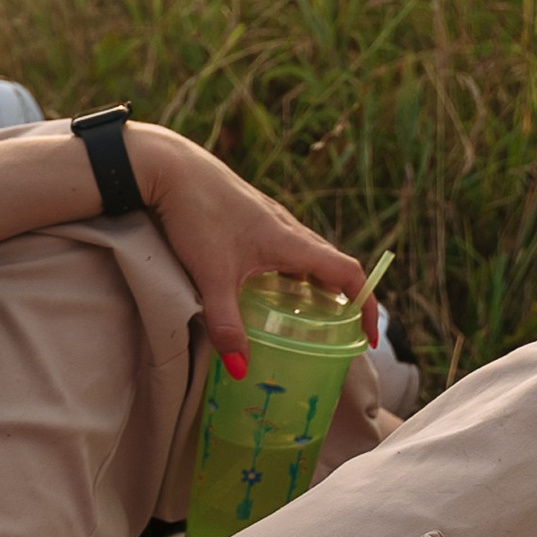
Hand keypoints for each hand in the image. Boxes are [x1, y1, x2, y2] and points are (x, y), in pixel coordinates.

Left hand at [127, 124, 374, 370]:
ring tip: (307, 316)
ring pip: (306, 256)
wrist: (170, 167)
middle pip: (331, 265)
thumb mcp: (212, 276)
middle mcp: (288, 228)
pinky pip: (284, 248)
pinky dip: (289, 271)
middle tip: (340, 331)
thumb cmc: (196, 214)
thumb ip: (227, 324)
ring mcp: (269, 219)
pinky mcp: (249, 216)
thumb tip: (242, 370)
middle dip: (342, 299)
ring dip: (315, 284)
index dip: (366, 305)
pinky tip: (265, 286)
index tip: (367, 335)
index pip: (348, 274)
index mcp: (291, 242)